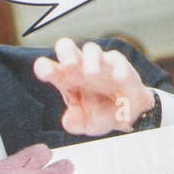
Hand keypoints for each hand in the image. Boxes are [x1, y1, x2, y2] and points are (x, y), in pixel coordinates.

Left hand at [33, 39, 154, 135]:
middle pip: (67, 48)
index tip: (45, 73)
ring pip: (91, 49)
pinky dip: (117, 67)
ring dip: (91, 59)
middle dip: (66, 53)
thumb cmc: (101, 115)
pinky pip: (116, 59)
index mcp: (64, 79)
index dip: (44, 67)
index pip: (48, 68)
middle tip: (69, 64)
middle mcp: (79, 67)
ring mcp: (99, 63)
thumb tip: (68, 119)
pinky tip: (118, 78)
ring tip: (92, 74)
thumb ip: (75, 123)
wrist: (128, 114)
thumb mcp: (87, 125)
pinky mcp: (118, 63)